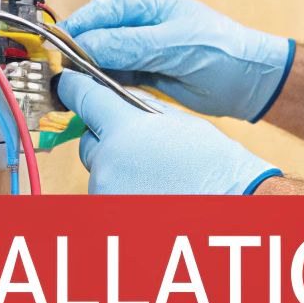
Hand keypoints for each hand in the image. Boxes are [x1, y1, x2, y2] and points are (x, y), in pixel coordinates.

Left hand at [57, 73, 282, 194]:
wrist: (234, 204)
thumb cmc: (214, 165)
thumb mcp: (176, 121)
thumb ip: (139, 109)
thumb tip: (115, 101)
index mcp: (125, 130)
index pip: (84, 98)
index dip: (75, 88)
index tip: (69, 84)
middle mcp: (108, 163)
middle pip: (89, 142)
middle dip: (107, 141)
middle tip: (140, 148)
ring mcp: (107, 195)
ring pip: (99, 173)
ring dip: (117, 171)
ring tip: (153, 177)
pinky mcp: (110, 218)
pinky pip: (107, 198)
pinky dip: (123, 195)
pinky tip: (151, 195)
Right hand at [59, 0, 295, 121]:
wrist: (250, 83)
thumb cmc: (224, 50)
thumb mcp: (175, 43)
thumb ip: (131, 44)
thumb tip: (88, 44)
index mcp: (147, 5)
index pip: (100, 12)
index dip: (77, 28)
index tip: (57, 47)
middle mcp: (140, 26)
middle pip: (96, 36)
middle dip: (78, 54)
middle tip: (60, 73)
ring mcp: (142, 51)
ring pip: (102, 59)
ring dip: (88, 73)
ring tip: (71, 88)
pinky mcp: (145, 74)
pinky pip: (115, 79)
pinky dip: (104, 87)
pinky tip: (94, 95)